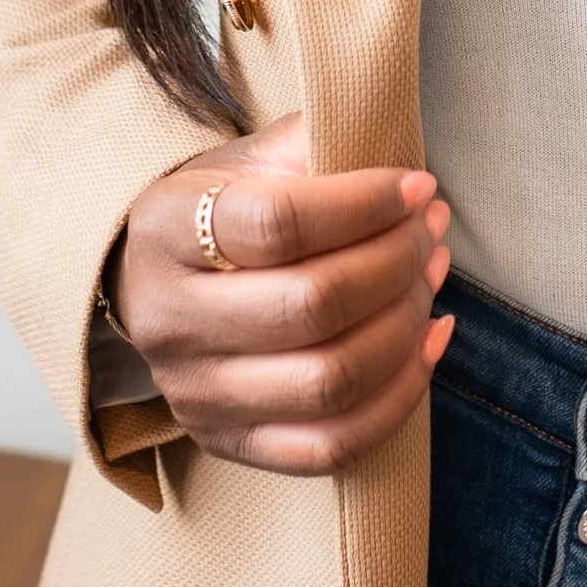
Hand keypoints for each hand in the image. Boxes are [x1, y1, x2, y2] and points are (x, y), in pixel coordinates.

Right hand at [109, 116, 450, 475]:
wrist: (154, 285)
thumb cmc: (219, 211)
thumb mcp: (245, 159)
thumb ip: (308, 142)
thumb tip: (387, 143)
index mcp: (166, 231)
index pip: (279, 224)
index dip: (365, 204)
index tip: (416, 186)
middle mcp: (169, 320)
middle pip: (313, 306)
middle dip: (397, 261)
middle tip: (431, 228)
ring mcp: (195, 393)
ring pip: (331, 379)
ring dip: (406, 324)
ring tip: (432, 274)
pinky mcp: (228, 442)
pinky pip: (333, 445)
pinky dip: (399, 396)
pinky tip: (429, 340)